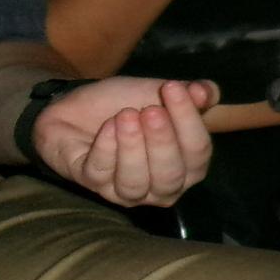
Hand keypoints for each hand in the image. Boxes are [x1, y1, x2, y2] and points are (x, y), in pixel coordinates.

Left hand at [33, 77, 216, 206]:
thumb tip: (204, 91)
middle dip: (162, 142)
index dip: (189, 121)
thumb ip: (190, 93)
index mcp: (188, 167)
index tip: (173, 88)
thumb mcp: (160, 92)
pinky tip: (107, 126)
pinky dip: (105, 148)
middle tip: (151, 111)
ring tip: (126, 115)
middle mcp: (161, 187)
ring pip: (134, 182)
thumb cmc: (126, 104)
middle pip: (169, 175)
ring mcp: (125, 191)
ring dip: (131, 147)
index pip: (198, 153)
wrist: (76, 108)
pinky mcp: (91, 183)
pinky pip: (101, 172)